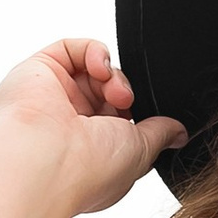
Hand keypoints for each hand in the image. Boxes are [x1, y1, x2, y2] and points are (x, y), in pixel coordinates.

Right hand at [0, 38, 186, 217]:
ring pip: (93, 69)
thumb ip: (160, 134)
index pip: (119, 120)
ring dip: (112, 75)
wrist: (44, 162)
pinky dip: (95, 52)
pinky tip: (100, 70)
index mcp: (89, 150)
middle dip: (125, 93)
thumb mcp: (141, 152)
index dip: (136, 114)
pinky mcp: (37, 73)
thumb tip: (179, 132)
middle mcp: (67, 125)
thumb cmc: (88, 169)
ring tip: (114, 93)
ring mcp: (52, 98)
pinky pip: (72, 48)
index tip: (147, 122)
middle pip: (108, 90)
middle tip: (126, 103)